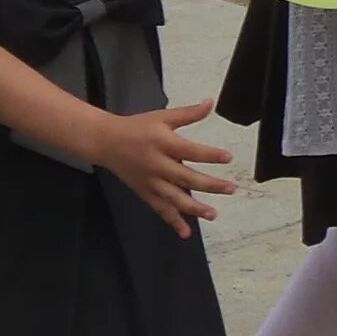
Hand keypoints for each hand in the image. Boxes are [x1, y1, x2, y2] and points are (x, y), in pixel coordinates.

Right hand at [96, 98, 234, 237]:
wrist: (106, 142)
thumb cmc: (137, 127)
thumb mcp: (162, 117)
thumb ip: (188, 114)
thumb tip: (210, 103)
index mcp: (162, 143)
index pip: (190, 150)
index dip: (209, 154)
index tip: (228, 157)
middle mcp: (157, 164)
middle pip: (185, 177)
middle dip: (209, 185)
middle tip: (230, 188)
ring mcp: (150, 181)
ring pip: (173, 198)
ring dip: (193, 208)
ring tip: (212, 214)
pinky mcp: (145, 192)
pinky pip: (160, 209)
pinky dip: (173, 221)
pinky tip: (186, 232)